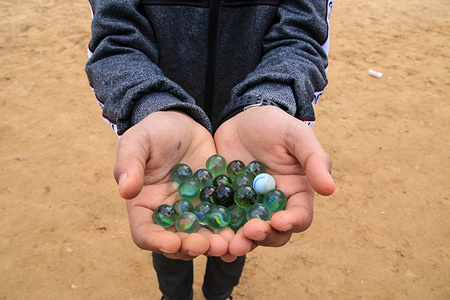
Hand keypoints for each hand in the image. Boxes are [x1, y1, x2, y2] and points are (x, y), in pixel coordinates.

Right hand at [114, 111, 235, 260]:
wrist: (184, 124)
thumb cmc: (155, 132)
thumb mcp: (139, 141)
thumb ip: (129, 164)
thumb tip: (125, 191)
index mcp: (144, 206)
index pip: (145, 232)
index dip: (157, 241)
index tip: (171, 242)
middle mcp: (169, 215)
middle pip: (177, 242)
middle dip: (191, 247)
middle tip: (206, 245)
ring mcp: (193, 211)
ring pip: (203, 236)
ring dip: (215, 244)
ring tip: (228, 243)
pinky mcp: (214, 203)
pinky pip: (223, 220)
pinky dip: (233, 229)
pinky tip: (244, 231)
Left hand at [214, 106, 334, 255]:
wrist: (242, 119)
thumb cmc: (275, 125)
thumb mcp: (296, 136)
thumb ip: (314, 159)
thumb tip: (329, 189)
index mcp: (296, 193)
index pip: (300, 216)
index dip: (292, 221)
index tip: (280, 221)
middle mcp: (273, 206)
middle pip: (274, 232)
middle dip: (263, 236)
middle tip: (250, 232)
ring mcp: (249, 208)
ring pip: (248, 234)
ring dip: (241, 243)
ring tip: (231, 245)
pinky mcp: (226, 205)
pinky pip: (224, 224)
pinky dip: (219, 235)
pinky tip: (211, 241)